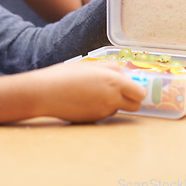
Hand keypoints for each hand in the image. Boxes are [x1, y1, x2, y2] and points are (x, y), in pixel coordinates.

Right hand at [0, 62, 146, 123]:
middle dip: (130, 98)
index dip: (136, 89)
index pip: (139, 93)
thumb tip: (121, 70)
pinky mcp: (94, 120)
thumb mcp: (88, 64)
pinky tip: (86, 99)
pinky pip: (105, 113)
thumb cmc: (65, 75)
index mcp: (113, 81)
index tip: (130, 84)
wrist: (45, 93)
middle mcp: (112, 98)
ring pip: (119, 108)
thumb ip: (109, 67)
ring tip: (94, 91)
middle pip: (135, 105)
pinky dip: (101, 107)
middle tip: (117, 89)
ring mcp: (103, 112)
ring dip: (114, 102)